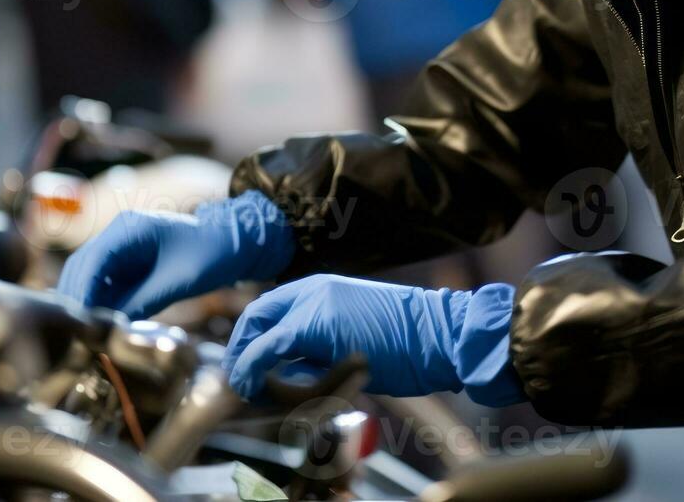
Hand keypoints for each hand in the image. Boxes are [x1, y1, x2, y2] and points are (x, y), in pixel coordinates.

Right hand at [56, 190, 293, 319]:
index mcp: (128, 229)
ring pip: (90, 280)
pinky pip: (106, 286)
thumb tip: (107, 328)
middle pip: (81, 270)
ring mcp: (123, 249)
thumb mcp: (177, 281)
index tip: (76, 325)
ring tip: (84, 337)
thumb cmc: (213, 254)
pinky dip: (101, 305)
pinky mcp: (130, 264)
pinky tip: (101, 328)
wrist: (239, 242)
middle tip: (74, 337)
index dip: (79, 295)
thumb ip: (140, 302)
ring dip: (86, 305)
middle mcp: (119, 235)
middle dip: (76, 302)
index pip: (89, 263)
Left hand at [221, 274, 524, 406]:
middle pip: (256, 317)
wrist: (440, 335)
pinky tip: (259, 387)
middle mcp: (316, 288)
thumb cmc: (411, 344)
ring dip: (252, 369)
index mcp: (326, 288)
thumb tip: (289, 372)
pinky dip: (254, 369)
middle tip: (243, 385)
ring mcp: (315, 303)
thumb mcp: (357, 335)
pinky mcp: (315, 324)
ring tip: (264, 394)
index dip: (253, 341)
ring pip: (259, 334)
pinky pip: (269, 348)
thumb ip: (323, 345)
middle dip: (242, 353)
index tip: (249, 370)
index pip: (271, 309)